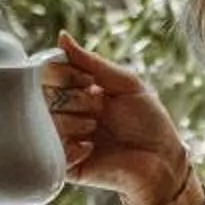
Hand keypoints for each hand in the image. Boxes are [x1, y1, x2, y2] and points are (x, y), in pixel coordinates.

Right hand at [40, 31, 189, 204]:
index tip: (90, 81)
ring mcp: (61, 140)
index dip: (66, 74)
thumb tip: (61, 36)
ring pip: (45, 123)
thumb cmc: (148, 120)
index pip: (47, 73)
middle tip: (98, 108)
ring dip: (75, 122)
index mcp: (75, 91)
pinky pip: (51, 152)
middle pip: (42, 96)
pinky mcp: (63, 167)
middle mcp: (63, 114)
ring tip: (96, 129)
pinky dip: (73, 147)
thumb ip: (91, 61)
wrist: (163, 160)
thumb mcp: (125, 83)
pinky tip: (92, 149)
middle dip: (74, 98)